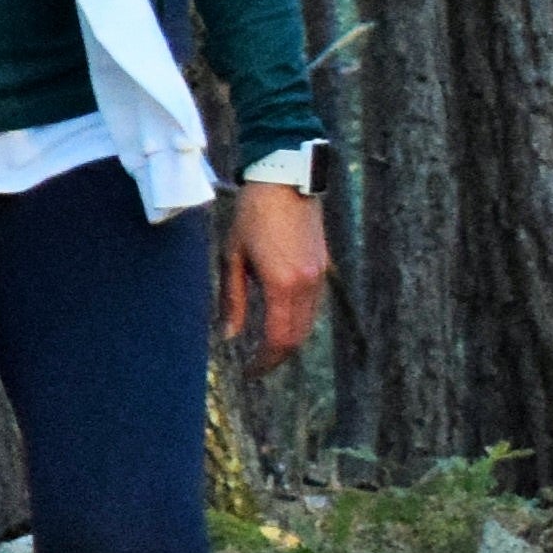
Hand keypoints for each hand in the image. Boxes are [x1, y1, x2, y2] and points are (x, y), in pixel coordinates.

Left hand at [220, 173, 327, 367]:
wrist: (284, 181)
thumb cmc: (252, 216)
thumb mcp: (233, 257)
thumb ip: (233, 300)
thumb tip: (229, 335)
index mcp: (283, 284)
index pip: (279, 339)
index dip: (264, 361)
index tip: (248, 371)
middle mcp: (307, 285)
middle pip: (298, 337)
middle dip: (277, 357)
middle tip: (255, 365)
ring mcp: (319, 276)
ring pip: (308, 324)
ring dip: (289, 341)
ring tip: (264, 348)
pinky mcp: (323, 267)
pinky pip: (313, 307)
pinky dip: (298, 321)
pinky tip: (279, 321)